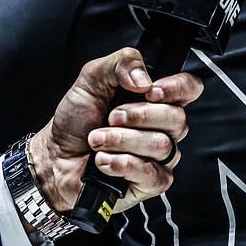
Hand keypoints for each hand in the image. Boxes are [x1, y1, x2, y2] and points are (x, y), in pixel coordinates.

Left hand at [26, 47, 202, 214]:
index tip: (150, 91)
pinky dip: (122, 164)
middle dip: (137, 116)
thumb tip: (144, 79)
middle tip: (111, 117)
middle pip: (177, 118)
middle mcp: (163, 126)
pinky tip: (104, 161)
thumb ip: (121, 63)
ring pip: (162, 145)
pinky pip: (152, 173)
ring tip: (98, 140)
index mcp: (156, 98)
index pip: (190, 88)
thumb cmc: (76, 119)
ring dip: (121, 141)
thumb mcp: (92, 78)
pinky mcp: (151, 182)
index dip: (177, 88)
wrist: (55, 156)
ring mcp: (160, 156)